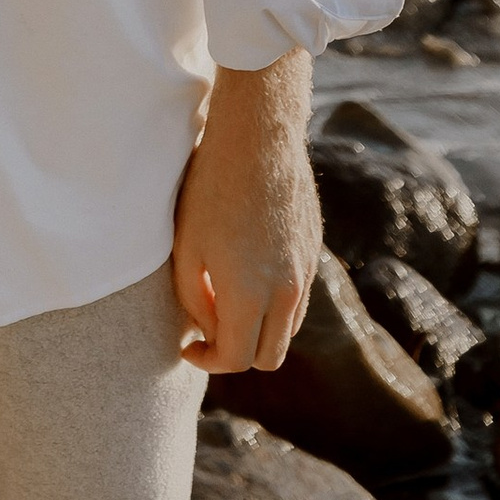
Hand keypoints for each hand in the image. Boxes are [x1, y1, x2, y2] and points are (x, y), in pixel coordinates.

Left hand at [172, 50, 319, 370]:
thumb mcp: (186, 247)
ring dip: (259, 331)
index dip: (207, 361)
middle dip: (236, 355)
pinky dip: (275, 305)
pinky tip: (248, 276)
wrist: (257, 138)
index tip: (188, 346)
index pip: (236, 360)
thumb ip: (195, 300)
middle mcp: (287, 293)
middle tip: (207, 331)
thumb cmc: (210, 189)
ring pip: (288, 330)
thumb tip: (206, 331)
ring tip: (225, 301)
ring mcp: (306, 273)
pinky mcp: (314, 252)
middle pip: (268, 357)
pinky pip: (298, 299)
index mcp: (251, 296)